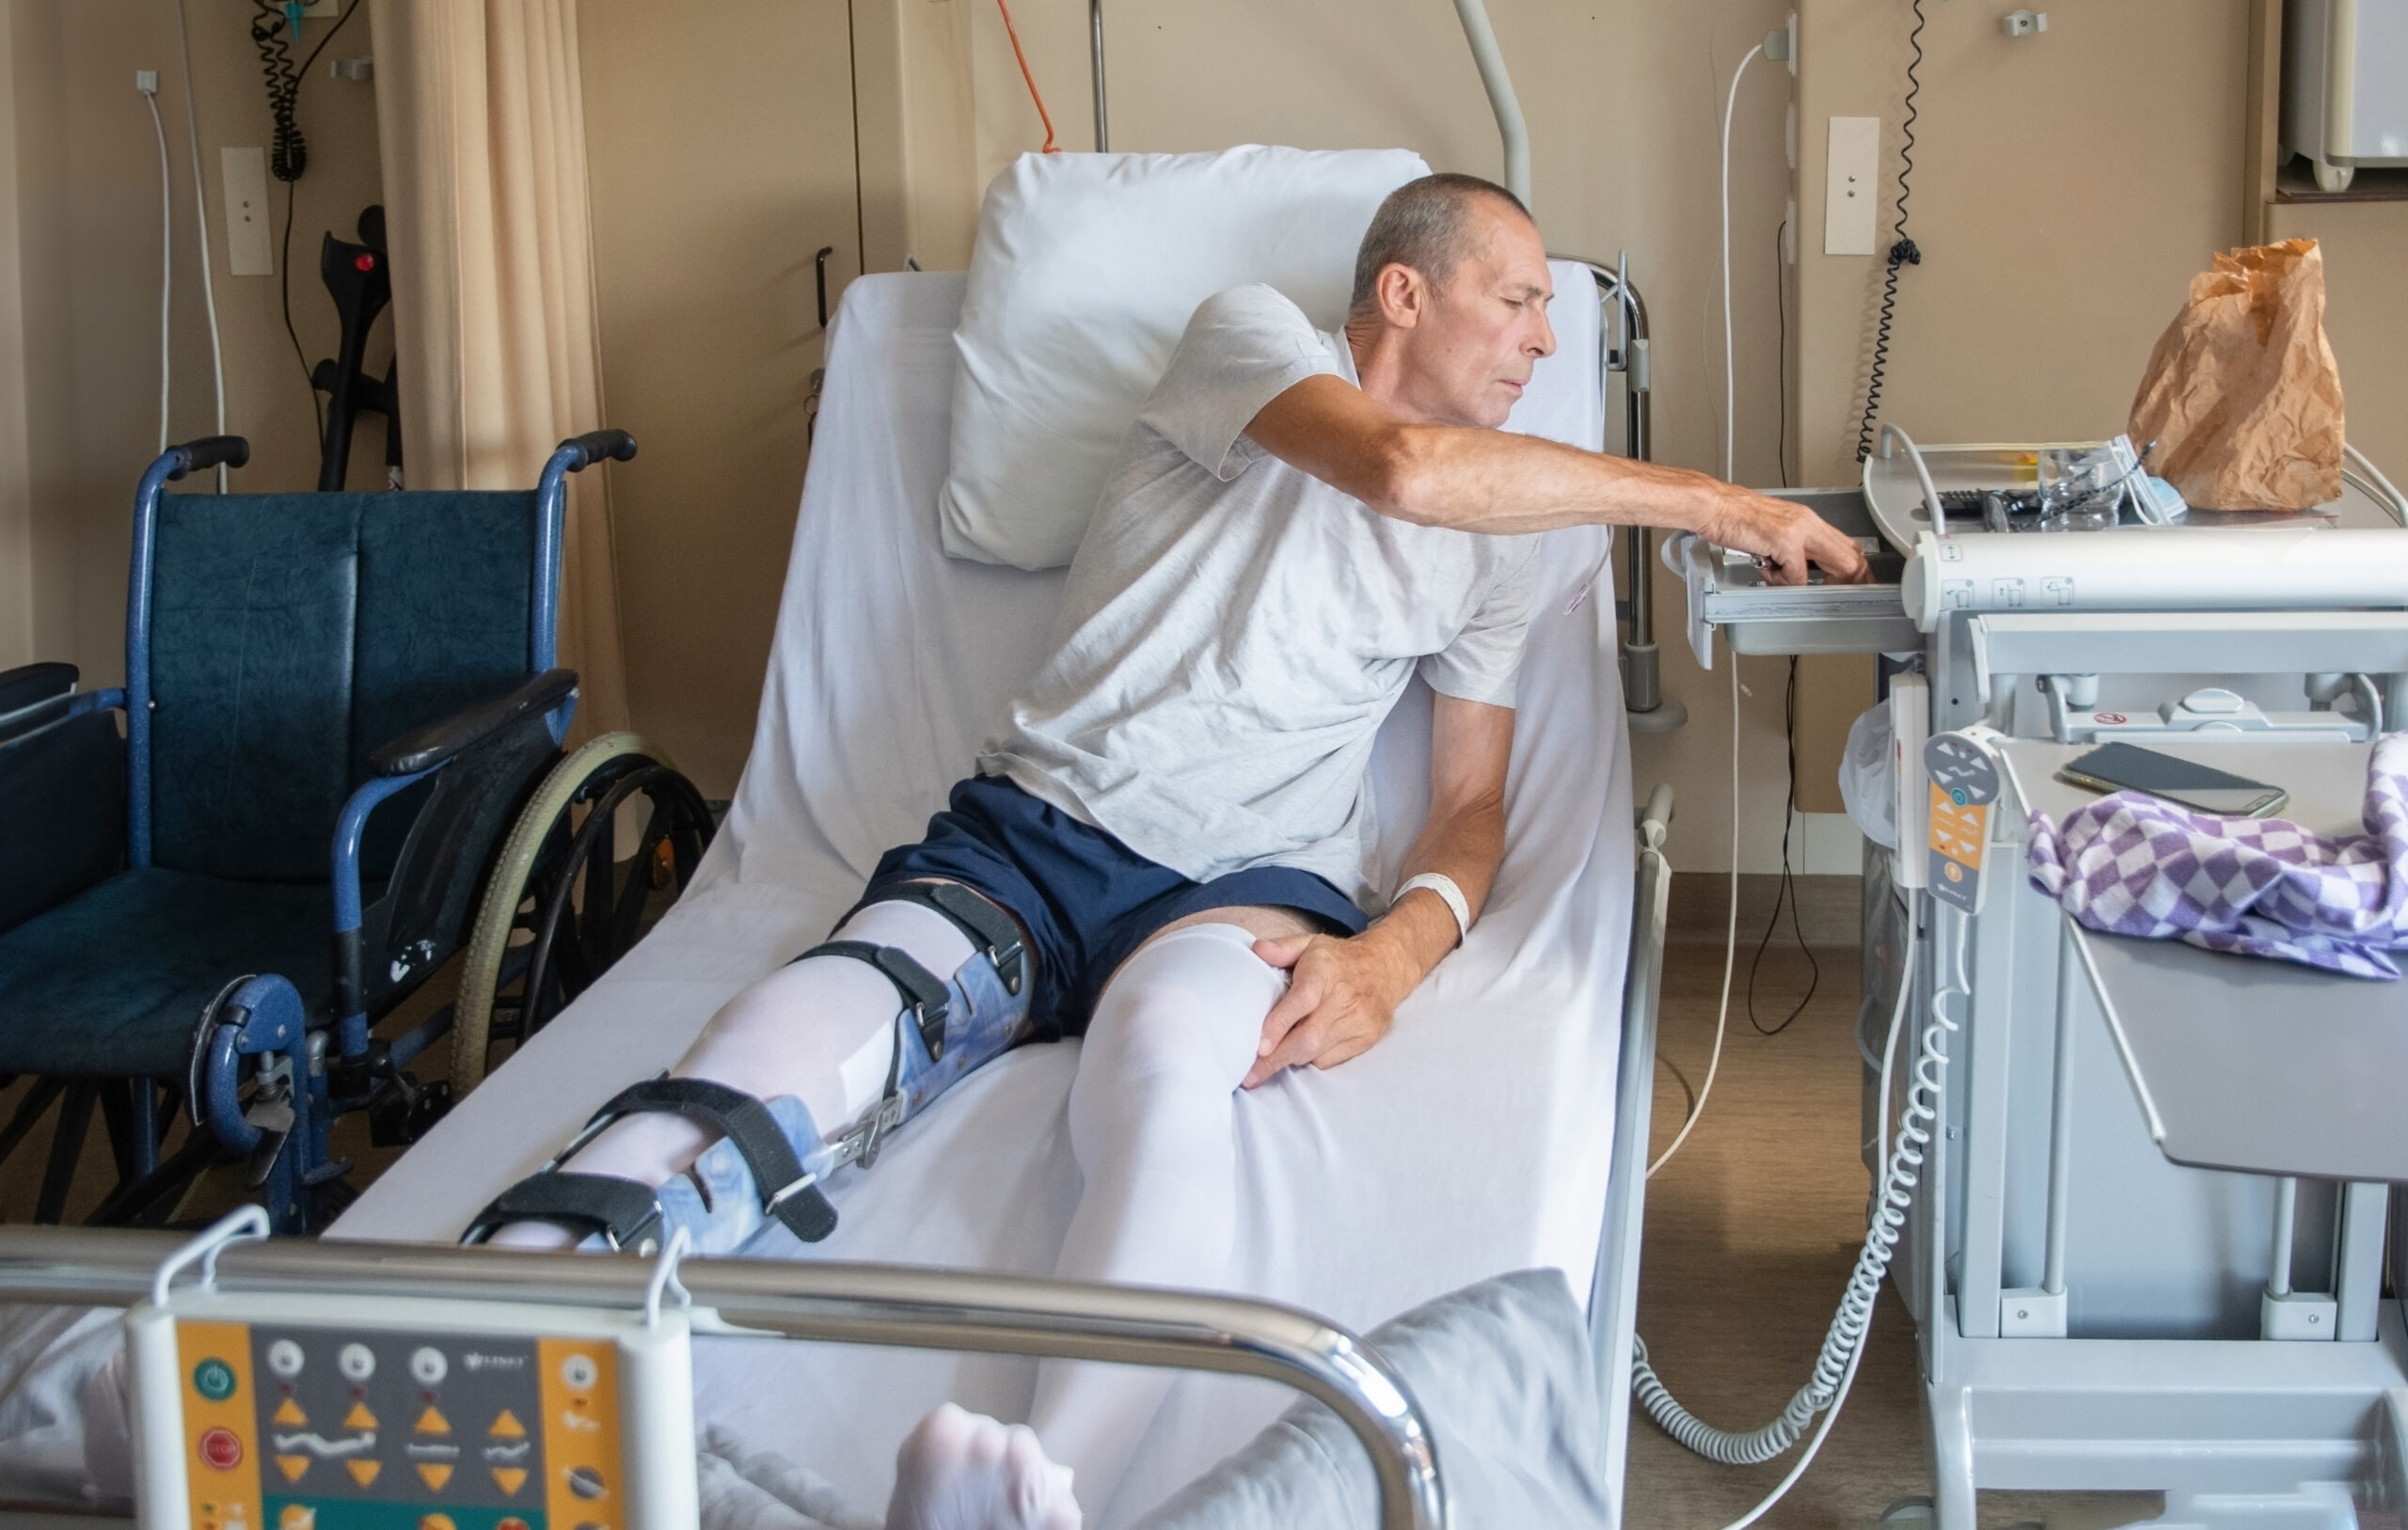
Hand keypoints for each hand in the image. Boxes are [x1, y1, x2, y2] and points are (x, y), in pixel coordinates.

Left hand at [1243, 930, 1415, 1088]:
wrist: (1386, 967)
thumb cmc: (1338, 959)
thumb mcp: (1309, 944)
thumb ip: (1281, 947)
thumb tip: (1257, 950)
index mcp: (1324, 971)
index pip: (1302, 1001)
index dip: (1280, 1025)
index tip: (1260, 1047)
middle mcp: (1343, 998)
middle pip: (1308, 1038)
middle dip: (1276, 1059)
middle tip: (1250, 1074)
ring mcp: (1358, 1021)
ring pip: (1316, 1053)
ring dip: (1290, 1058)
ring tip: (1271, 1059)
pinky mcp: (1367, 1038)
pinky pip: (1330, 1060)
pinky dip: (1311, 1058)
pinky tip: (1303, 1048)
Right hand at [1699, 485, 1870, 585]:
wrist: (1712, 505)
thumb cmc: (1732, 517)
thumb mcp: (1770, 529)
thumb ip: (1788, 549)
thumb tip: (1795, 573)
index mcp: (1806, 519)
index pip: (1845, 544)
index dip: (1853, 568)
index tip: (1850, 585)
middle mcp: (1808, 522)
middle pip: (1852, 554)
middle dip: (1852, 580)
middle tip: (1837, 595)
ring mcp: (1799, 531)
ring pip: (1835, 565)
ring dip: (1819, 584)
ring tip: (1787, 582)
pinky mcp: (1785, 542)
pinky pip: (1797, 575)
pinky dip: (1783, 581)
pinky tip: (1764, 570)